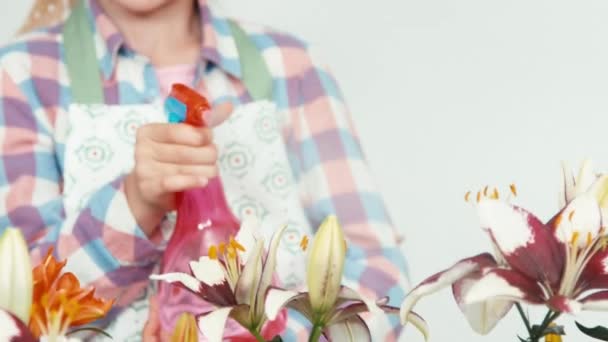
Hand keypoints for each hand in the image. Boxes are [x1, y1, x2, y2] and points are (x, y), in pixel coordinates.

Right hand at [125, 103, 232, 235]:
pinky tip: (203, 181)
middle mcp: (142, 149)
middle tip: (212, 158)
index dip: (202, 135)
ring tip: (211, 170)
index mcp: (149, 131)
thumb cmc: (169, 160)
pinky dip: (191, 181)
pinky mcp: (149, 188)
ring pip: (185, 168)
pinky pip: (174, 182)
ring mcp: (144, 169)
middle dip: (207, 154)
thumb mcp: (182, 139)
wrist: (151, 190)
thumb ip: (203, 124)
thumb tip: (229, 105)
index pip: (182, 130)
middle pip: (186, 151)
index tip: (210, 139)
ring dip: (206, 170)